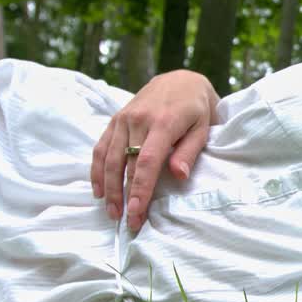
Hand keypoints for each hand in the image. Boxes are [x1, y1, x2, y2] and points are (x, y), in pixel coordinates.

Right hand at [91, 70, 218, 230]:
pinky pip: (101, 147)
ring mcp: (124, 118)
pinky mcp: (115, 120)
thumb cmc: (196, 108)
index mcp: (163, 122)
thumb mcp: (203, 127)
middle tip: (127, 222)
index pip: (147, 161)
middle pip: (125, 163)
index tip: (137, 211)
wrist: (180, 80)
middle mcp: (139, 119)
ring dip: (108, 187)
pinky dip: (97, 170)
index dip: (140, 188)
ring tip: (112, 211)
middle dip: (124, 195)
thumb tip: (178, 176)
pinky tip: (98, 190)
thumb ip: (189, 152)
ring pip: (109, 158)